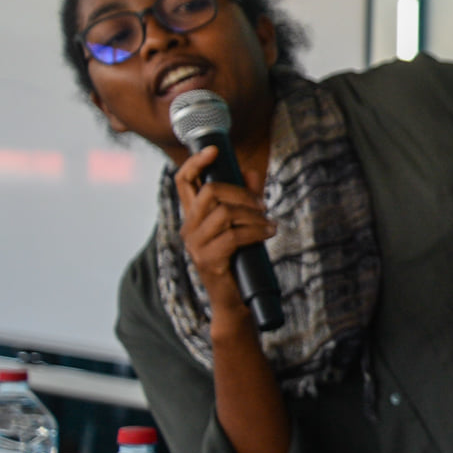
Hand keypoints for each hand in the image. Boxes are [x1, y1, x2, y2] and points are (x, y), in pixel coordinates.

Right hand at [173, 146, 275, 323]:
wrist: (236, 302)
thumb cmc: (239, 261)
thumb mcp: (243, 225)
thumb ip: (245, 199)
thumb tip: (251, 173)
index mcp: (193, 218)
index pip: (183, 183)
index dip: (195, 162)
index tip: (213, 150)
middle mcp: (189, 229)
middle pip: (209, 192)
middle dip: (241, 193)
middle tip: (262, 205)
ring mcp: (196, 245)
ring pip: (224, 213)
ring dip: (253, 215)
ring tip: (268, 223)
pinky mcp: (208, 260)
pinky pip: (233, 235)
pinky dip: (256, 231)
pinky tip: (268, 233)